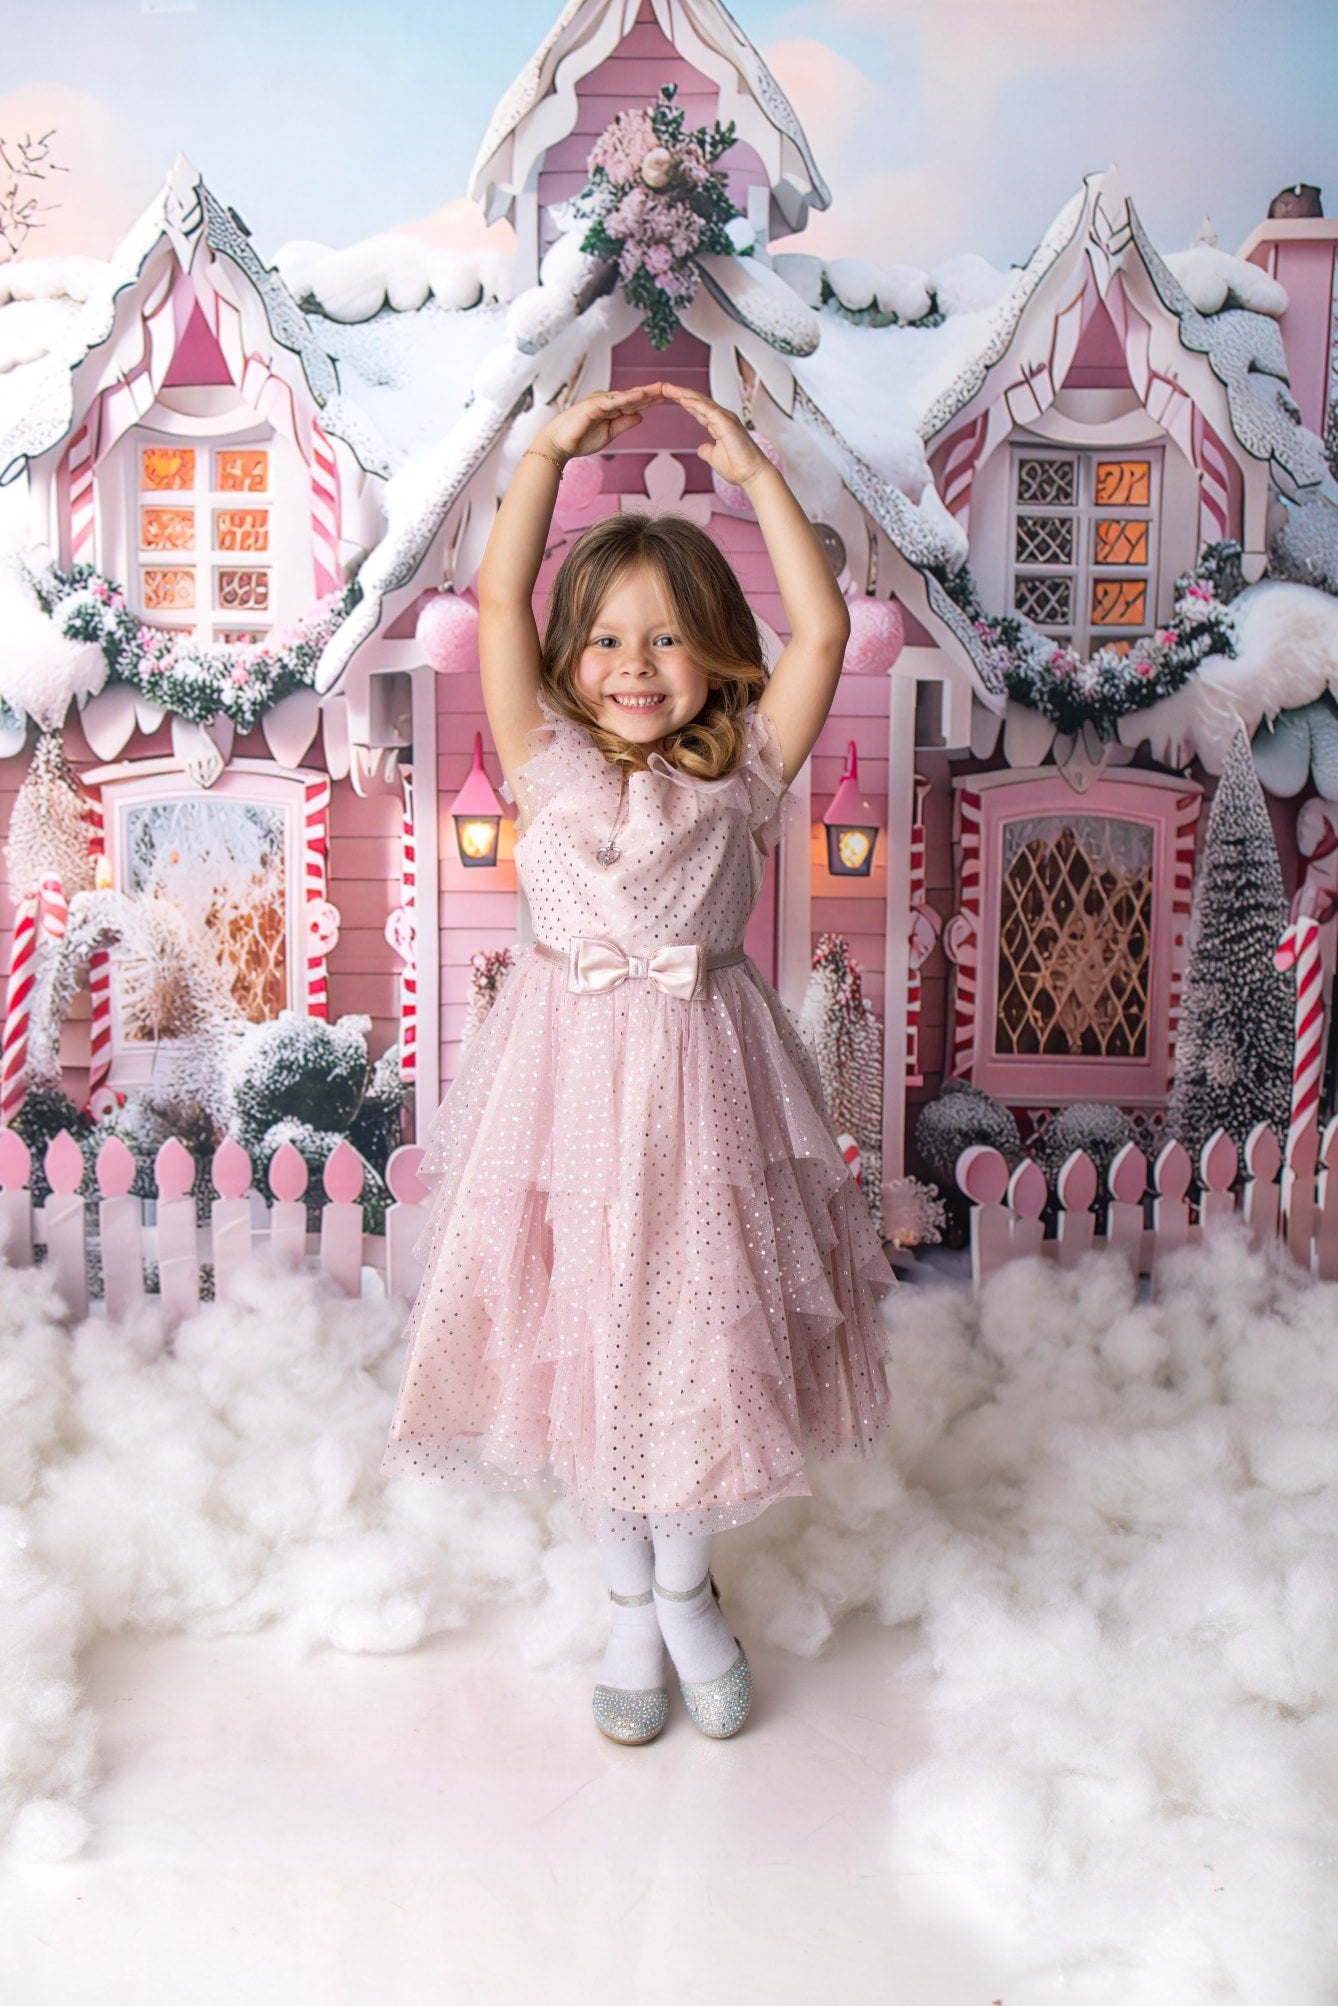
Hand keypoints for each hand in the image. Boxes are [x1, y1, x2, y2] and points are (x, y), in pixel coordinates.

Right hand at [534, 384, 665, 462]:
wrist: (559, 445)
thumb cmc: (580, 439)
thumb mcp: (609, 433)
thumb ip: (624, 424)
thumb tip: (641, 416)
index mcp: (610, 408)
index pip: (633, 403)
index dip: (650, 400)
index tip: (666, 397)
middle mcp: (606, 401)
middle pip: (633, 396)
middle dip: (651, 393)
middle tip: (669, 387)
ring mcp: (600, 401)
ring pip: (626, 396)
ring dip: (643, 392)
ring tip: (660, 388)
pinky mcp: (593, 405)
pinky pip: (614, 401)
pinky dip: (628, 397)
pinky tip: (642, 395)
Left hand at [658, 383, 769, 486]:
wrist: (752, 474)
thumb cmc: (738, 467)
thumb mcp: (715, 458)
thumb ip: (707, 451)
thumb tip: (701, 449)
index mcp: (718, 424)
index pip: (697, 409)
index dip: (683, 401)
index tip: (668, 396)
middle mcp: (722, 418)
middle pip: (697, 401)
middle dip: (680, 393)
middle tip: (664, 386)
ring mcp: (725, 419)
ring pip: (701, 401)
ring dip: (684, 394)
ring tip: (669, 389)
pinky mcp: (727, 423)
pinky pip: (709, 410)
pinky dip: (695, 404)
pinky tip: (683, 399)